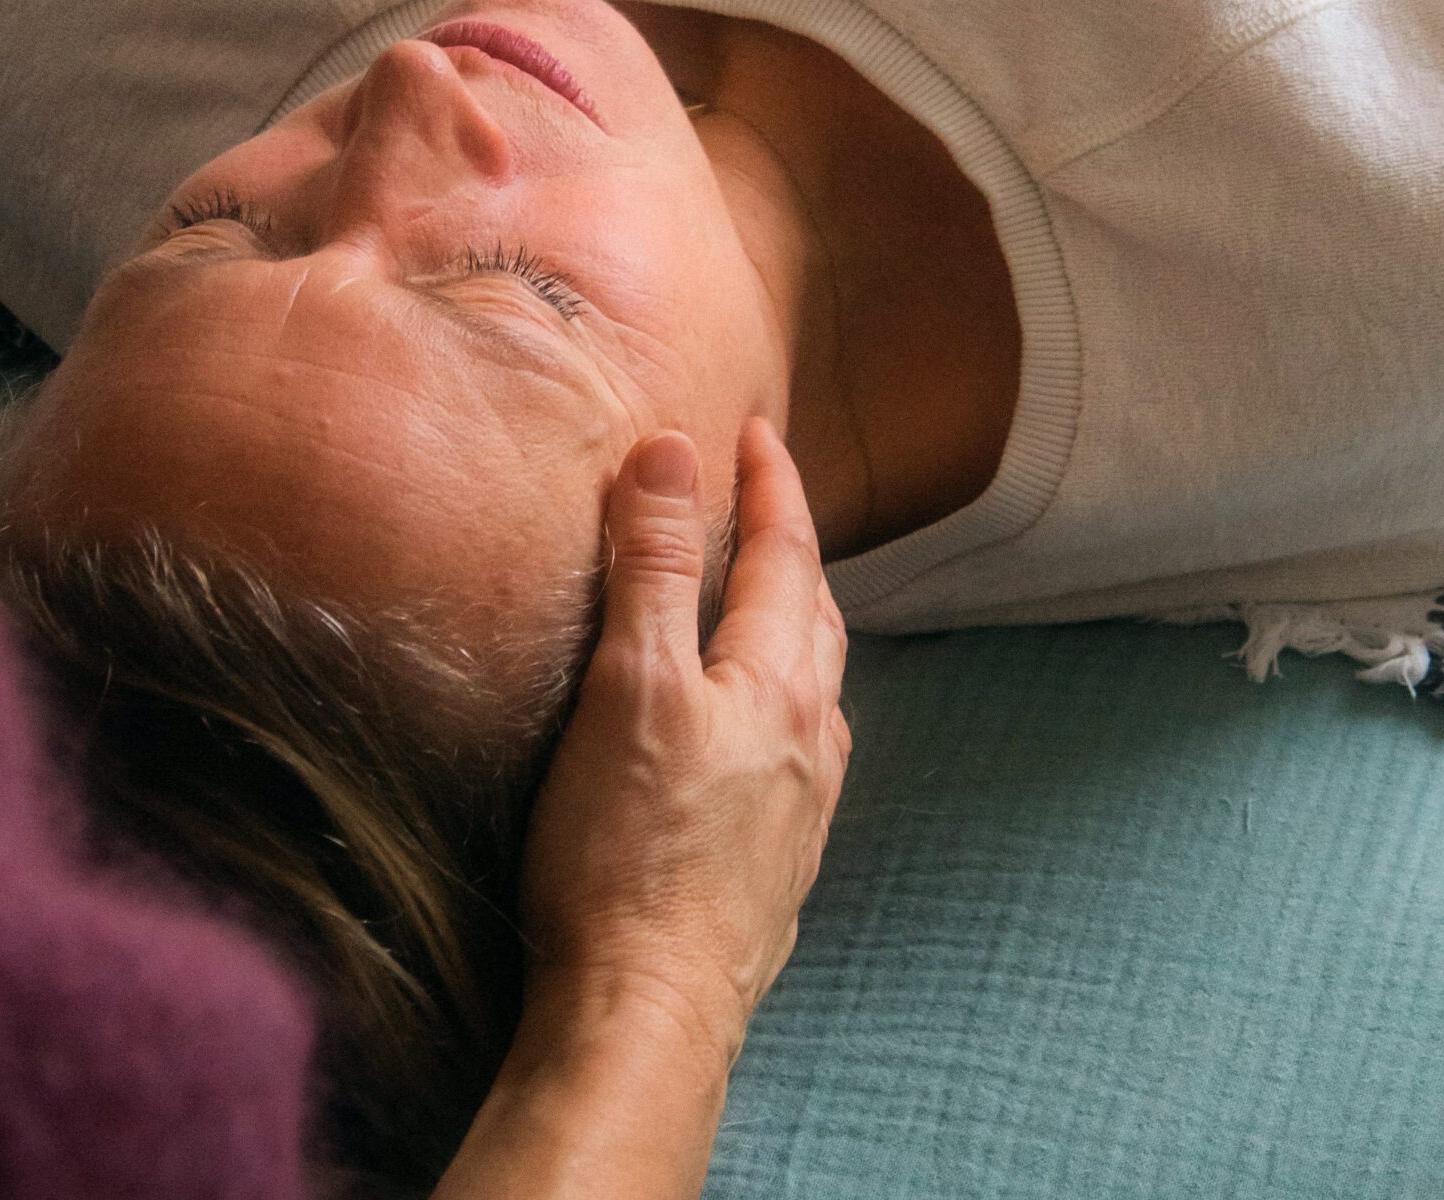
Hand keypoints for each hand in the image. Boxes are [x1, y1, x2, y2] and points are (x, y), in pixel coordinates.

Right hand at [517, 418, 851, 1069]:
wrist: (648, 1012)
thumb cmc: (626, 851)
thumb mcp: (628, 686)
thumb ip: (649, 567)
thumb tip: (670, 454)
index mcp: (777, 686)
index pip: (786, 556)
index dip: (772, 486)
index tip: (758, 431)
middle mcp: (809, 743)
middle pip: (816, 619)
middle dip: (793, 550)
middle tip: (767, 502)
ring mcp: (800, 813)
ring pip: (817, 690)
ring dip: (797, 629)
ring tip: (769, 607)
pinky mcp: (777, 869)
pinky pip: (802, 756)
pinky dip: (787, 707)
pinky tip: (761, 738)